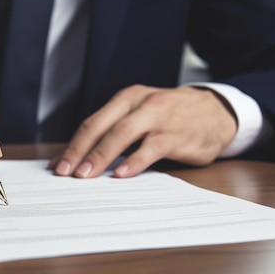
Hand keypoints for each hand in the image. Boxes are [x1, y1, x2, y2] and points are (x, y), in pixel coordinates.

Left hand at [49, 85, 236, 177]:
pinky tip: (121, 174)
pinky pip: (150, 148)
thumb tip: (82, 160)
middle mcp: (140, 104)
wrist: (216, 111)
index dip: (73, 145)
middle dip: (80, 150)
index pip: (93, 122)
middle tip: (64, 172)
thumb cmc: (172, 117)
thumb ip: (116, 133)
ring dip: (101, 155)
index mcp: (127, 99)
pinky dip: (134, 162)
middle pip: (102, 127)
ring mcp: (158, 118)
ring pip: (122, 135)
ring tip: (85, 175)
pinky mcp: (175, 135)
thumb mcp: (142, 115)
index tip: (58, 166)